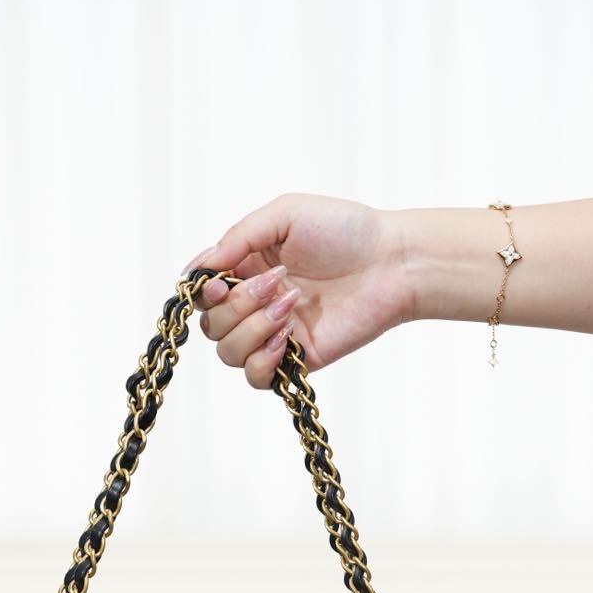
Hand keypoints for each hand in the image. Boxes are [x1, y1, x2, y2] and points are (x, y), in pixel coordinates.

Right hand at [184, 193, 413, 387]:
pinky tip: (286, 337)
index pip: (202, 292)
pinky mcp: (295, 359)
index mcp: (247, 267)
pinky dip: (262, 359)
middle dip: (235, 306)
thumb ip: (239, 236)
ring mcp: (273, 334)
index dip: (201, 292)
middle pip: (210, 326)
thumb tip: (202, 267)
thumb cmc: (345, 230)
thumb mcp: (285, 214)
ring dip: (251, 329)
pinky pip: (256, 377)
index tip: (218, 282)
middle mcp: (254, 303)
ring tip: (289, 305)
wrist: (392, 263)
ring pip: (228, 353)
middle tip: (276, 282)